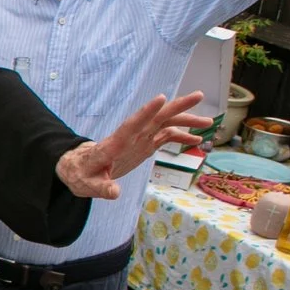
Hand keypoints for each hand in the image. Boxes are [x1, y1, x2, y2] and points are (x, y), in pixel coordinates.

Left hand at [55, 91, 207, 198]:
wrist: (80, 169)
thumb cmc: (81, 175)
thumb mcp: (88, 185)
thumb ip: (102, 188)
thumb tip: (115, 193)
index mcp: (114, 144)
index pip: (131, 125)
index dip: (145, 112)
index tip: (161, 98)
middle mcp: (130, 137)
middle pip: (154, 118)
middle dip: (176, 107)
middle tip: (198, 96)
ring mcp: (139, 139)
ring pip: (164, 124)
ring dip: (185, 120)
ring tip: (209, 121)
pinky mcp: (144, 144)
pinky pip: (165, 136)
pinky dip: (181, 136)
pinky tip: (197, 139)